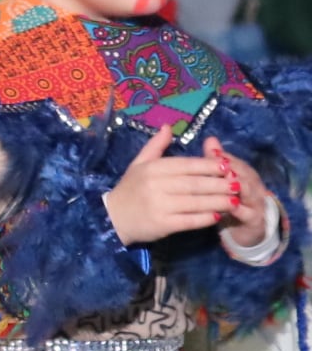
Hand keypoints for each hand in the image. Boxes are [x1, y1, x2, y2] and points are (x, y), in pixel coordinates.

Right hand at [104, 128, 244, 244]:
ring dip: (218, 201)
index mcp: (153, 168)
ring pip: (196, 202)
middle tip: (238, 184)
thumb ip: (156, 146)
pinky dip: (205, 218)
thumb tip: (168, 127)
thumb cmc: (130, 189)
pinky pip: (190, 220)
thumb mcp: (138, 164)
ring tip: (236, 201)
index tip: (228, 166)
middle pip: (195, 183)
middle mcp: (156, 185)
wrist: (112, 218)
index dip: (210, 165)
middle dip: (220, 184)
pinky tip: (218, 216)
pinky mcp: (162, 224)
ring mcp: (160, 205)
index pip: (187, 165)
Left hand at [221, 149, 274, 252]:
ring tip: (227, 182)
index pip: (237, 162)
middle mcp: (254, 186)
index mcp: (246, 174)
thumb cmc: (230, 201)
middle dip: (233, 170)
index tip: (212, 152)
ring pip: (248, 192)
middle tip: (221, 167)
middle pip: (245, 175)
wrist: (245, 229)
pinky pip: (247, 214)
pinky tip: (230, 207)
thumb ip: (216, 161)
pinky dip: (239, 210)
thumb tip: (210, 139)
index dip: (225, 158)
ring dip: (238, 187)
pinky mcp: (254, 220)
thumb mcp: (222, 181)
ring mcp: (256, 203)